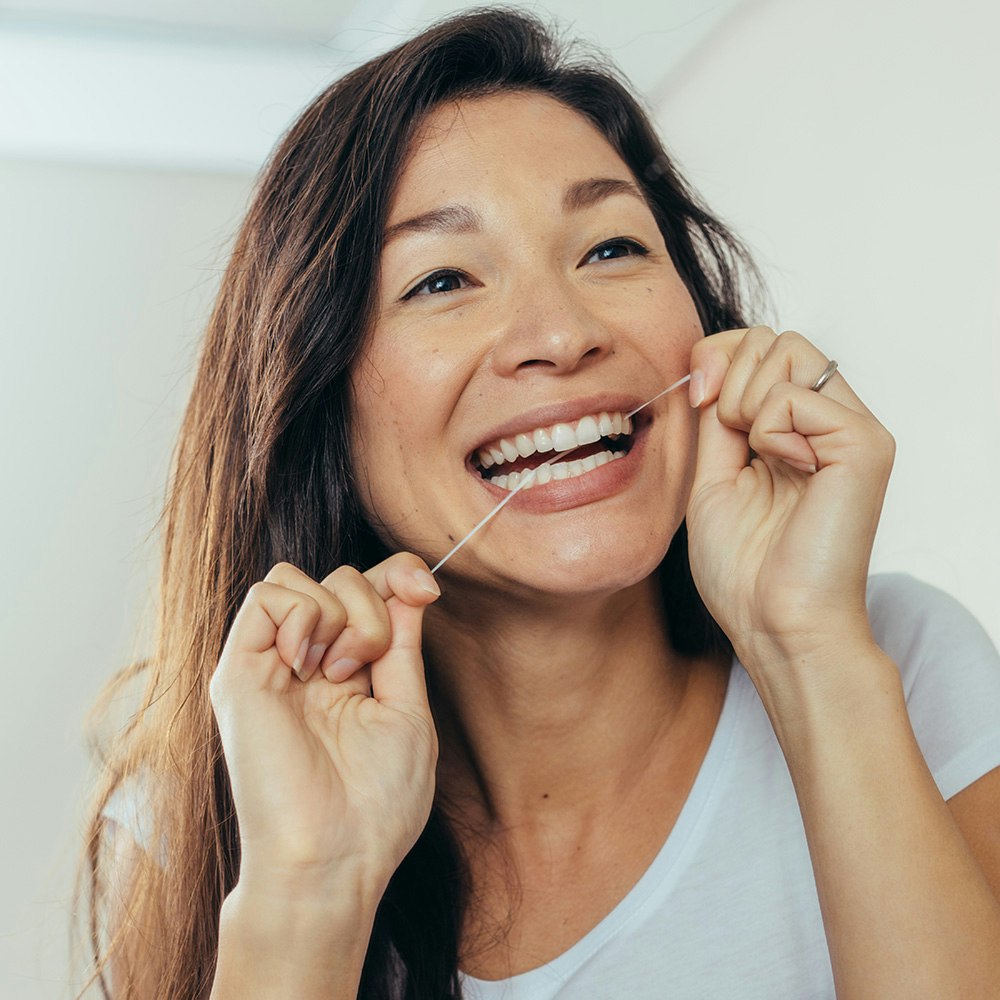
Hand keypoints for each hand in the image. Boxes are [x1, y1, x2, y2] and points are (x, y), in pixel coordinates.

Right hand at [209, 553, 441, 897]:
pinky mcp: (240, 671)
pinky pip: (264, 596)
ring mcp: (272, 664)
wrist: (333, 856)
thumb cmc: (377, 802)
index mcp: (349, 670)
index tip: (425, 589)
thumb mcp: (407, 709)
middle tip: (366, 669)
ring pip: (296, 577)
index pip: (367, 589)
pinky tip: (306, 663)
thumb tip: (409, 583)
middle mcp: (308, 661)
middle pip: (339, 577)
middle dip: (372, 606)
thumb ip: (402, 642)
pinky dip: (298, 614)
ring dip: (336, 613)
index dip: (397, 573)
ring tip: (336, 673)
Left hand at [685, 326, 894, 672]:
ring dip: (745, 402)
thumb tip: (711, 365)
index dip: (718, 356)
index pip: (759, 345)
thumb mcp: (712, 476)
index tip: (699, 400)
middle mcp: (829, 422)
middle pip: (773, 337)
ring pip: (787, 349)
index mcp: (794, 430)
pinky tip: (785, 471)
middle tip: (730, 439)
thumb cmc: (744, 567)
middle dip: (728, 376)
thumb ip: (717, 418)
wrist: (773, 622)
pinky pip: (796, 394)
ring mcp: (851, 430)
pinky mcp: (864, 445)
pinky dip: (769, 430)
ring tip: (758, 459)